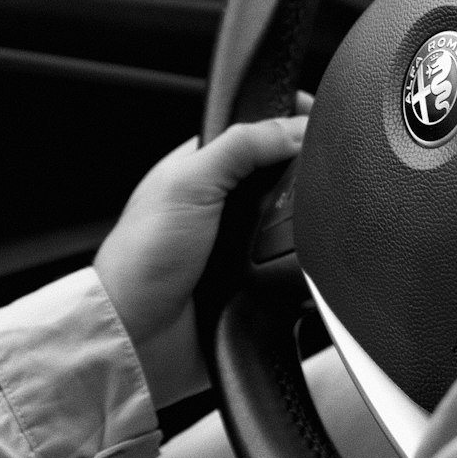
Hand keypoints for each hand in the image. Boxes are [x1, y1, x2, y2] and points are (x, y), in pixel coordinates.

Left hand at [94, 102, 309, 408]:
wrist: (138, 333)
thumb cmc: (142, 258)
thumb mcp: (189, 184)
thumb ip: (239, 147)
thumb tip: (292, 128)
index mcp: (204, 166)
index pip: (257, 131)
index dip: (288, 124)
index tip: (318, 125)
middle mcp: (223, 201)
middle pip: (283, 175)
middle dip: (300, 180)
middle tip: (304, 185)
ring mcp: (239, 240)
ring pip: (292, 220)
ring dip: (298, 226)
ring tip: (292, 231)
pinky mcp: (253, 276)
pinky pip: (290, 261)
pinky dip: (296, 262)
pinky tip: (290, 261)